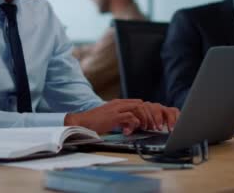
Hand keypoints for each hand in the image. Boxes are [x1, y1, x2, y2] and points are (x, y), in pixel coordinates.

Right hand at [65, 99, 179, 134]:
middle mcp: (118, 103)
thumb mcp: (111, 118)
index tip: (150, 122)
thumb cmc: (95, 122)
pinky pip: (130, 117)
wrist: (82, 122)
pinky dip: (133, 124)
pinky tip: (129, 131)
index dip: (146, 112)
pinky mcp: (113, 116)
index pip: (138, 102)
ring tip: (144, 128)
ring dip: (144, 119)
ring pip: (138, 108)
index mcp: (118, 103)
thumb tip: (132, 124)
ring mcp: (116, 109)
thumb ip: (121, 118)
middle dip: (149, 115)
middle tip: (151, 126)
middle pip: (141, 103)